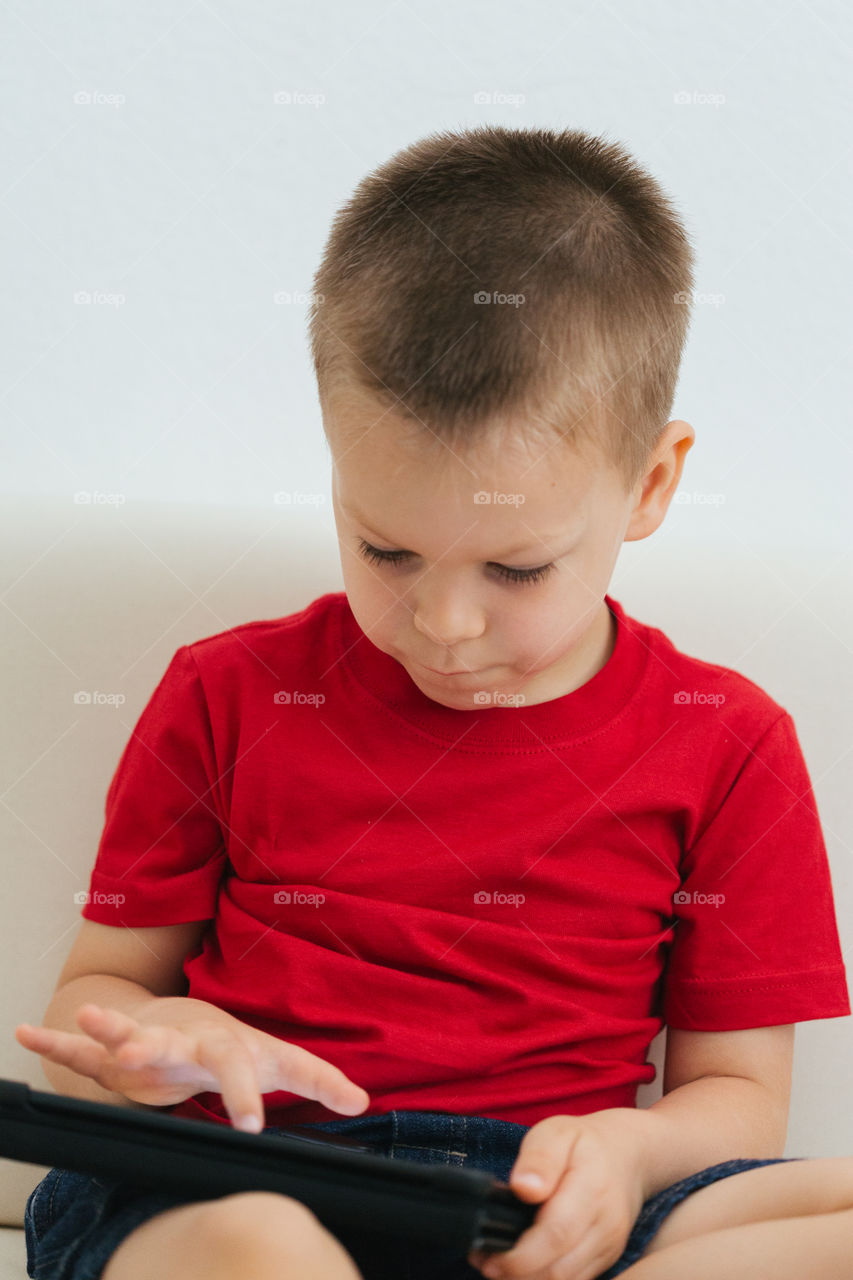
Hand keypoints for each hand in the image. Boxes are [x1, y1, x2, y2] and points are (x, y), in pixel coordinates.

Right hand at [15, 997, 369, 1132]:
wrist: (188, 1019)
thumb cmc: (235, 1046)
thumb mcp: (280, 1061)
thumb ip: (318, 1081)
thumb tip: (364, 1102)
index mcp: (224, 1047)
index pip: (237, 1070)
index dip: (244, 1096)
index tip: (252, 1126)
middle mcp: (184, 1040)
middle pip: (172, 1044)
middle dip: (155, 1049)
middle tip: (138, 1057)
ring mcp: (148, 1042)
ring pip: (125, 1036)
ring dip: (106, 1028)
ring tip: (85, 1017)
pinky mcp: (118, 1052)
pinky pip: (82, 1049)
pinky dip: (56, 1040)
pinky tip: (26, 1033)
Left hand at [466, 1110, 646, 1279]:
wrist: (627, 1155)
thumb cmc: (583, 1142)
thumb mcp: (557, 1132)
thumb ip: (540, 1158)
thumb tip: (524, 1188)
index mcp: (592, 1188)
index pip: (556, 1234)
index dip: (520, 1255)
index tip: (488, 1254)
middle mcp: (606, 1224)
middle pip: (559, 1269)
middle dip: (516, 1274)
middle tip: (484, 1261)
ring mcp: (609, 1246)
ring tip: (496, 1264)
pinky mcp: (606, 1259)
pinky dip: (544, 1279)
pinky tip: (522, 1266)